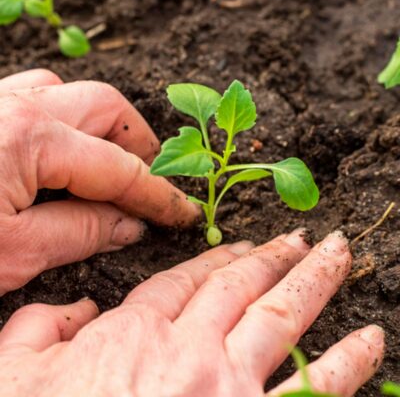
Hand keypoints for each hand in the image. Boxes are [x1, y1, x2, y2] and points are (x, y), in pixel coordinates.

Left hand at [0, 69, 198, 294]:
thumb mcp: (13, 254)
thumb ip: (81, 232)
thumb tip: (130, 225)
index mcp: (27, 137)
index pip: (119, 169)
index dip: (159, 196)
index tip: (184, 213)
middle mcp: (14, 105)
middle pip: (106, 108)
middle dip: (139, 146)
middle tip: (150, 186)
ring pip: (70, 94)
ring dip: (101, 130)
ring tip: (110, 171)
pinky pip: (37, 99)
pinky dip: (65, 123)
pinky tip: (63, 158)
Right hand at [0, 230, 383, 395]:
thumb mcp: (17, 373)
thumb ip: (41, 325)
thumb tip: (76, 308)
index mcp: (138, 333)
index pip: (188, 279)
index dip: (220, 258)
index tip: (245, 245)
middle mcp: (191, 352)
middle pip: (244, 286)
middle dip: (280, 256)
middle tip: (309, 236)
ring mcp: (229, 391)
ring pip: (284, 321)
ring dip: (318, 285)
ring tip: (342, 257)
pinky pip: (313, 391)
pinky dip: (347, 365)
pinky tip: (373, 341)